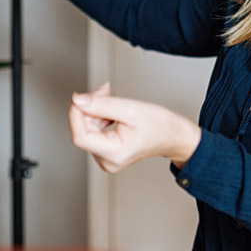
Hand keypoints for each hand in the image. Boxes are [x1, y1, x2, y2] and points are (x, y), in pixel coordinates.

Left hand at [68, 84, 201, 172]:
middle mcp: (107, 161)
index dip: (76, 114)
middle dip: (89, 108)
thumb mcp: (130, 109)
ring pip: (88, 129)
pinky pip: (94, 132)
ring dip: (95, 110)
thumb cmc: (159, 125)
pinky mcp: (107, 153)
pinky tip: (111, 111)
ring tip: (111, 99)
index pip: (80, 136)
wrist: (174, 136)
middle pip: (84, 131)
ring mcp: (107, 159)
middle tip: (103, 90)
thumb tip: (78, 100)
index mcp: (114, 154)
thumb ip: (102, 105)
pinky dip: (99, 117)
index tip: (80, 97)